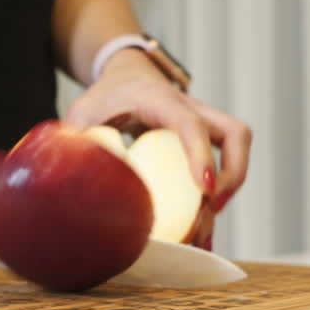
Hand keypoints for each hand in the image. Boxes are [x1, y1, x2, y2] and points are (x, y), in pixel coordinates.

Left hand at [66, 49, 251, 217]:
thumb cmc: (107, 96)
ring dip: (229, 189)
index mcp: (161, 101)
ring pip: (237, 151)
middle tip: (212, 207)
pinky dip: (218, 196)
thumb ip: (79, 140)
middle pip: (236, 134)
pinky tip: (202, 230)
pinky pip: (225, 165)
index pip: (190, 124)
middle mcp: (192, 111)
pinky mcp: (205, 144)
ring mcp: (204, 127)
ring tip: (206, 231)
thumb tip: (73, 175)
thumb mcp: (85, 113)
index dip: (200, 155)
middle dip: (232, 174)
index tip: (203, 189)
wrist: (127, 79)